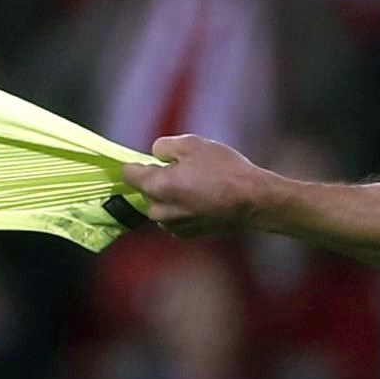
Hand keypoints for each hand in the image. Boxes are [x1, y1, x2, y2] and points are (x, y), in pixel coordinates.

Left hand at [122, 134, 275, 236]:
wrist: (252, 200)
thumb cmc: (223, 169)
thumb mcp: (191, 143)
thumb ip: (163, 147)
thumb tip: (156, 155)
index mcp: (155, 186)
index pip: (127, 174)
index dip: (137, 163)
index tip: (150, 160)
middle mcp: (159, 210)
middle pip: (146, 191)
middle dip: (159, 180)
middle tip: (185, 169)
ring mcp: (173, 225)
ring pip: (161, 206)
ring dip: (171, 196)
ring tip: (198, 184)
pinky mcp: (187, 234)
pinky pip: (175, 218)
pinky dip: (183, 209)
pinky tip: (204, 199)